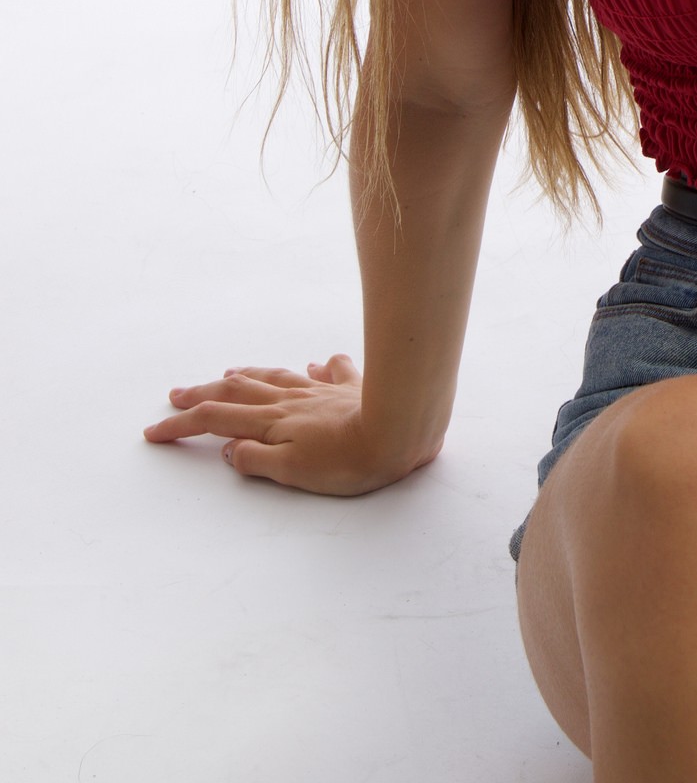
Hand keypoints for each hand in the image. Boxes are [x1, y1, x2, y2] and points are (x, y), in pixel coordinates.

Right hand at [142, 353, 439, 495]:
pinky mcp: (352, 387)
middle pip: (237, 390)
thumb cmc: (348, 460)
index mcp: (272, 421)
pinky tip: (315, 365)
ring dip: (246, 375)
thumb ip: (256, 459)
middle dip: (203, 393)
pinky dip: (313, 370)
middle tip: (176, 395)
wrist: (400, 429)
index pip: (215, 421)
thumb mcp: (293, 472)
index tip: (153, 433)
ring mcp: (321, 390)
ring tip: (228, 372)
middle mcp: (292, 399)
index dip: (182, 427)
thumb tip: (227, 449)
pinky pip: (328, 372)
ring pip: (274, 377)